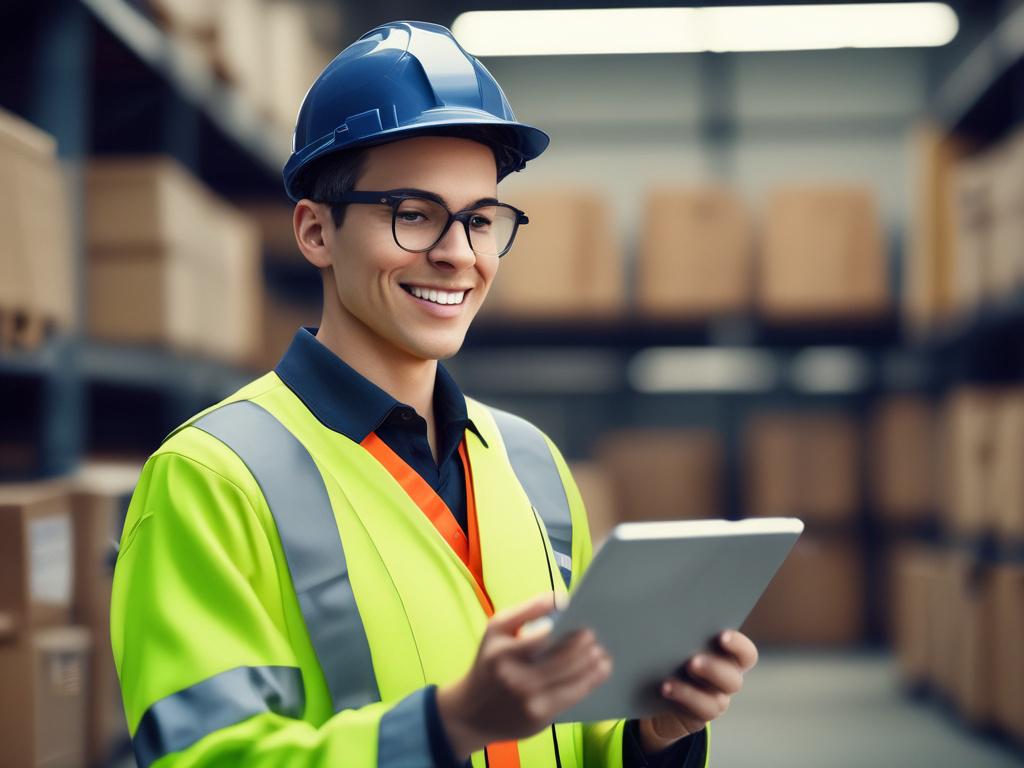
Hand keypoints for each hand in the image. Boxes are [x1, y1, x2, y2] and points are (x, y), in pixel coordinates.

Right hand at [437, 593, 611, 760]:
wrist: (470, 714)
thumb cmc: (490, 662)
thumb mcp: (496, 630)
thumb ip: (527, 610)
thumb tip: (561, 599)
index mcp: (501, 652)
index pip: (540, 636)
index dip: (563, 627)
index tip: (577, 615)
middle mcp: (515, 678)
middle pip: (563, 659)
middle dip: (585, 645)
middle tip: (593, 636)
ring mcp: (529, 700)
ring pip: (573, 678)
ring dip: (594, 664)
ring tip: (602, 653)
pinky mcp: (540, 718)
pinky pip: (572, 696)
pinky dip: (590, 681)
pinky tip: (600, 670)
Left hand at [637, 630, 758, 753]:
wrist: (654, 689)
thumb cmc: (668, 654)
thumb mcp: (673, 639)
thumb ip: (677, 626)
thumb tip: (662, 611)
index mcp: (726, 656)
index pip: (745, 653)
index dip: (738, 644)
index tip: (721, 635)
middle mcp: (726, 679)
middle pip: (733, 679)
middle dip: (713, 669)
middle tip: (692, 661)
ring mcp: (714, 700)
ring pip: (718, 701)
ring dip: (693, 690)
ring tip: (669, 679)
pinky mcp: (697, 717)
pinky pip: (697, 714)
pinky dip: (682, 699)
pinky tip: (664, 688)